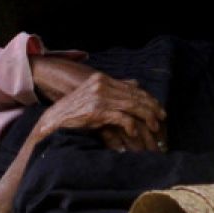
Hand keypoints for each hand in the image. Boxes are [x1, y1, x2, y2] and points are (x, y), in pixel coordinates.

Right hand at [36, 73, 166, 150]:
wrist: (51, 122)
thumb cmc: (71, 112)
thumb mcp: (92, 95)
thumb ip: (112, 89)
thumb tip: (134, 83)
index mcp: (101, 79)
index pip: (132, 87)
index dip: (148, 98)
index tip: (159, 108)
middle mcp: (101, 85)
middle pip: (135, 95)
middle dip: (151, 107)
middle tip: (162, 118)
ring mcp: (99, 98)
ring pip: (132, 105)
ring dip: (146, 117)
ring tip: (154, 127)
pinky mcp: (97, 111)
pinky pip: (121, 118)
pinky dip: (131, 126)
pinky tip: (134, 133)